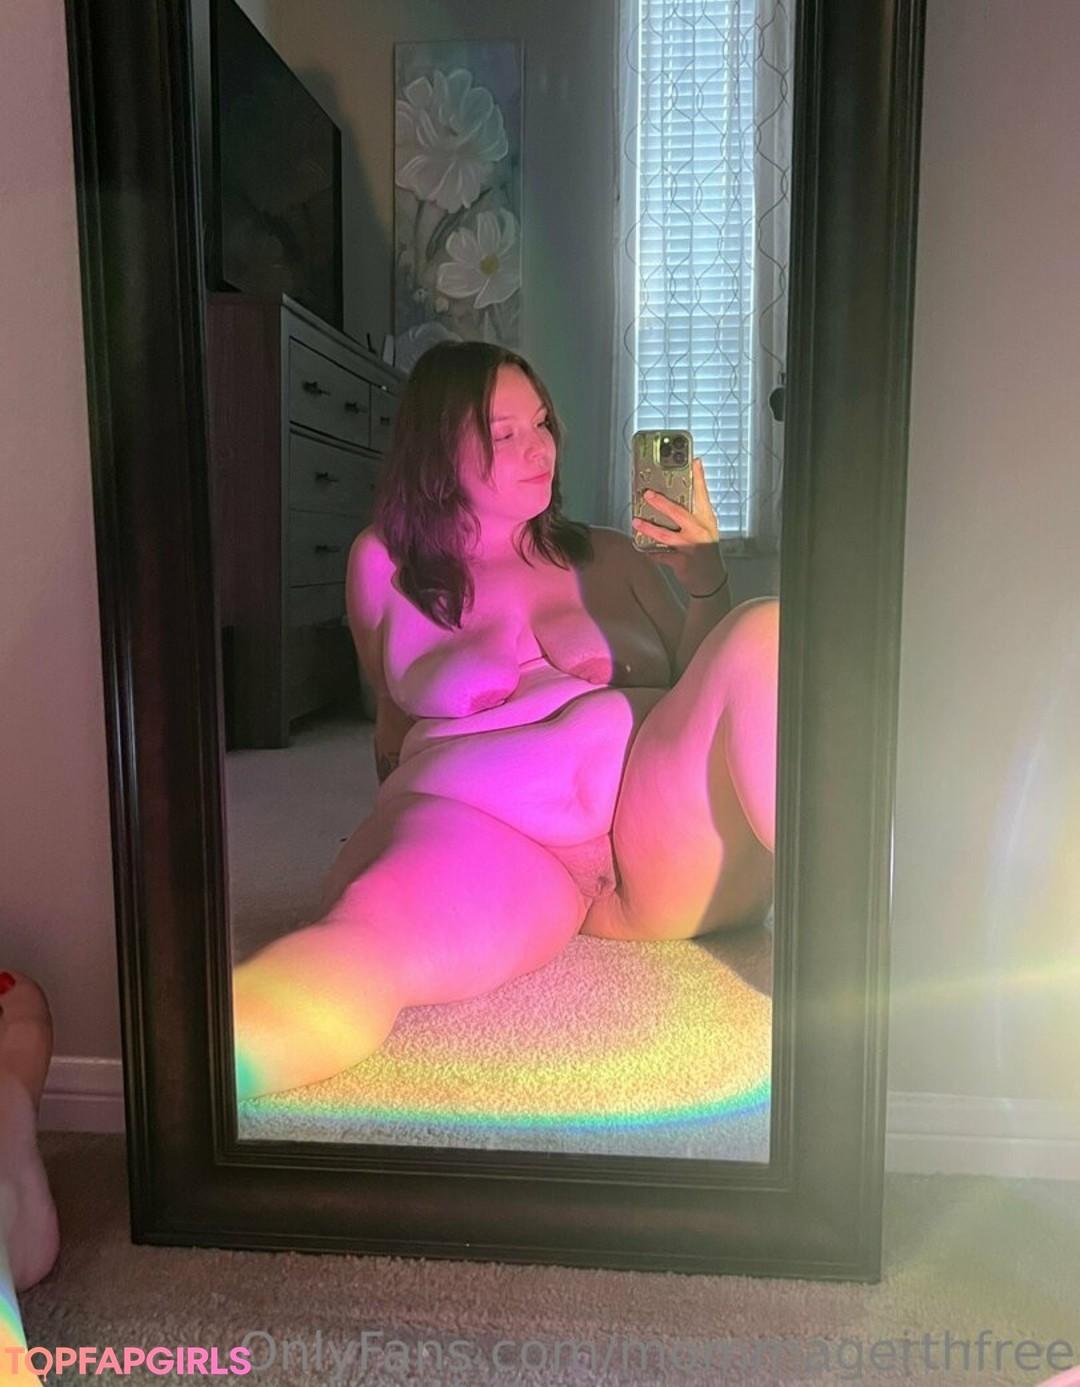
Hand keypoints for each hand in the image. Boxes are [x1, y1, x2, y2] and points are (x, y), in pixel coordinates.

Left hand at [632, 457, 726, 592]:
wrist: (711, 577)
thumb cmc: (707, 547)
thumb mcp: (707, 525)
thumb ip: (698, 505)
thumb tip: (691, 482)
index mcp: (706, 519)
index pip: (702, 494)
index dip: (698, 477)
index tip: (693, 461)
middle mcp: (699, 530)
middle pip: (678, 513)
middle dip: (661, 502)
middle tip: (647, 494)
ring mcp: (690, 547)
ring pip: (665, 535)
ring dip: (649, 528)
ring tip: (636, 521)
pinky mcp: (681, 562)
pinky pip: (660, 555)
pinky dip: (650, 552)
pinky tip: (640, 547)